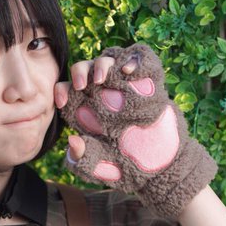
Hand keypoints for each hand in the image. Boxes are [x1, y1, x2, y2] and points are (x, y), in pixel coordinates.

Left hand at [56, 43, 216, 220]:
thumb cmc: (128, 168)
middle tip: (82, 84)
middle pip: (86, 68)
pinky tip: (128, 71)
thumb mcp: (101, 169)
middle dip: (81, 70)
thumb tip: (72, 141)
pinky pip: (141, 57)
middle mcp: (104, 93)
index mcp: (86, 110)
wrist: (163, 167)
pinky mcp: (150, 80)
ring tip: (103, 77)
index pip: (67, 90)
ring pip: (110, 58)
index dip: (62, 90)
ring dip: (104, 63)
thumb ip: (83, 161)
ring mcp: (127, 84)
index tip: (63, 99)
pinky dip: (135, 58)